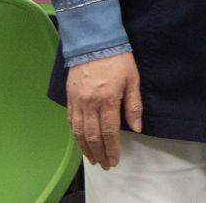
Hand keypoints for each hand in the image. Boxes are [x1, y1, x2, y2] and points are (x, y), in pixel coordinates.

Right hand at [66, 50, 142, 168]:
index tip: (114, 160)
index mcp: (108, 99)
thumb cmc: (117, 58)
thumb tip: (136, 128)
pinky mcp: (69, 96)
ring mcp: (77, 100)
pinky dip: (75, 134)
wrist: (93, 40)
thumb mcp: (132, 78)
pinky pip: (70, 120)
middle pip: (93, 135)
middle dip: (99, 153)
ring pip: (79, 131)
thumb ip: (134, 105)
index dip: (112, 149)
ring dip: (85, 148)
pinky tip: (80, 141)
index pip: (109, 132)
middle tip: (104, 165)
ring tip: (92, 159)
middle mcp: (90, 103)